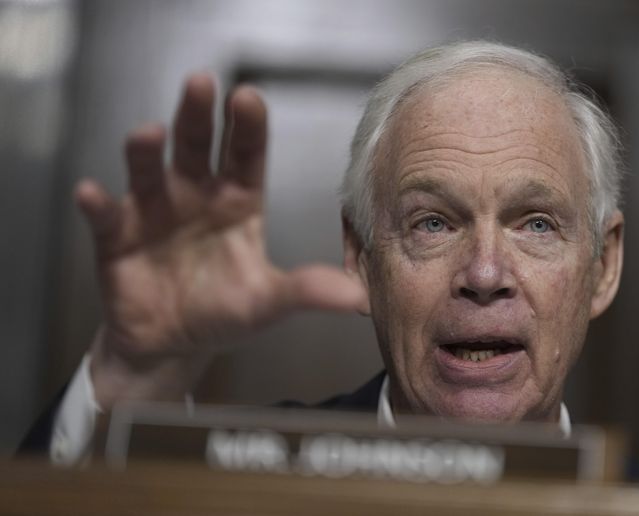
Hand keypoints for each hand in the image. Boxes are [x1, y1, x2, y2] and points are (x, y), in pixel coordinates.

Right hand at [76, 74, 367, 407]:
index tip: (249, 98)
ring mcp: (154, 212)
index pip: (245, 155)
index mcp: (238, 202)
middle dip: (197, 116)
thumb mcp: (268, 301)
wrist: (174, 344)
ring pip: (148, 171)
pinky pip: (105, 218)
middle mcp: (196, 196)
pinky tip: (92, 194)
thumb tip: (359, 295)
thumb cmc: (225, 312)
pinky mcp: (117, 239)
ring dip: (146, 151)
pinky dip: (97, 206)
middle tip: (201, 83)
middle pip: (196, 147)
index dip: (247, 127)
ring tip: (149, 134)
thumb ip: (308, 291)